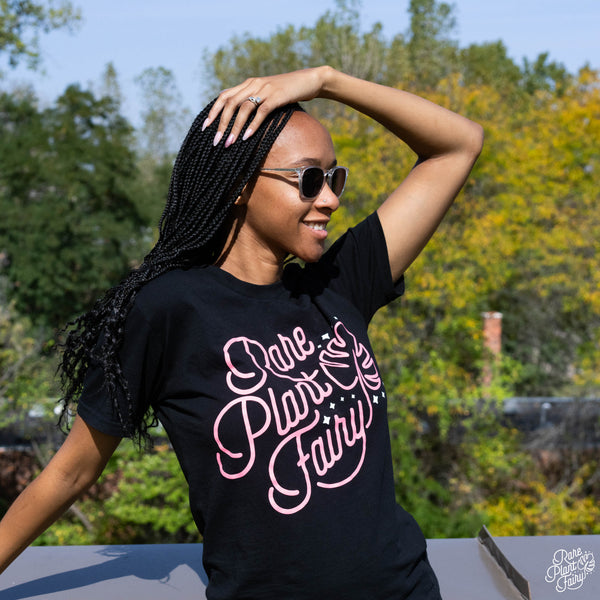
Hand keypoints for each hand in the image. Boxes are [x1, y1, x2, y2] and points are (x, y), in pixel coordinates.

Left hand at [202, 67, 329, 146]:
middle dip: (220, 124)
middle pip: (230, 103)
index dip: (213, 112)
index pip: (224, 96)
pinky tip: (247, 137)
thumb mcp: (268, 94)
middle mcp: (253, 84)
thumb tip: (242, 121)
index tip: (205, 128)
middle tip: (216, 142)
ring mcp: (265, 89)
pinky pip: (261, 112)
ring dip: (234, 127)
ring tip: (229, 144)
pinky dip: (253, 125)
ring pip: (243, 108)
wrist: (310, 80)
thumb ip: (255, 102)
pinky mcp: (277, 97)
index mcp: (249, 83)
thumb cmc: (289, 91)